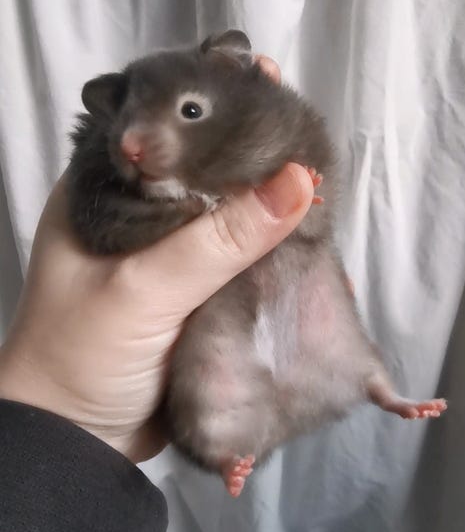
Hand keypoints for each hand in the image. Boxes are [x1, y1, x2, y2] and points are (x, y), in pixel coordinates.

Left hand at [0, 58, 313, 462]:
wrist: (75, 442)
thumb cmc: (82, 355)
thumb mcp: (146, 290)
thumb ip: (219, 239)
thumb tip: (299, 180)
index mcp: (105, 192)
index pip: (168, 131)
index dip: (217, 110)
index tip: (272, 89)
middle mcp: (136, 214)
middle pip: (205, 170)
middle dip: (255, 159)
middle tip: (311, 141)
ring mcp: (166, 255)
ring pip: (226, 216)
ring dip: (268, 209)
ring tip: (322, 186)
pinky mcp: (191, 293)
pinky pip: (237, 261)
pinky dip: (269, 254)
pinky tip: (307, 243)